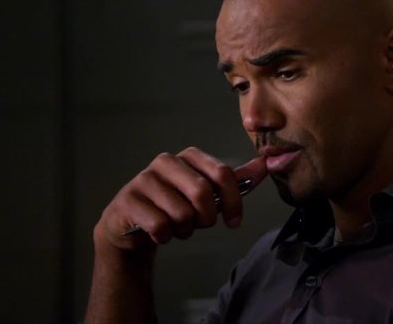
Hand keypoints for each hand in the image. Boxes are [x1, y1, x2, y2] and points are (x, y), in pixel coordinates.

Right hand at [94, 147, 267, 251]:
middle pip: (203, 193)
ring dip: (184, 230)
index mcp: (189, 156)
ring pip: (181, 213)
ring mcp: (144, 179)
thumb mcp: (208, 194)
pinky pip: (159, 225)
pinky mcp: (127, 201)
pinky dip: (164, 236)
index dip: (233, 201)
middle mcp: (165, 162)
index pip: (222, 173)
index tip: (234, 222)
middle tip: (198, 225)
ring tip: (176, 227)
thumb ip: (236, 181)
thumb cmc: (175, 206)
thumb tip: (265, 165)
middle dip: (206, 218)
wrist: (133, 223)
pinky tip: (159, 233)